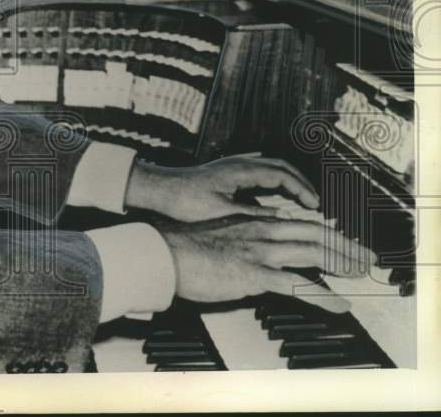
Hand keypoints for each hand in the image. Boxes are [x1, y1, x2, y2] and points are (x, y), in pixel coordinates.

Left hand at [125, 154, 319, 221]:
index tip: (314, 205)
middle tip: (315, 203)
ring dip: (288, 181)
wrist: (158, 190)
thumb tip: (282, 219)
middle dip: (301, 183)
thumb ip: (251, 215)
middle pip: (281, 167)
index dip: (301, 189)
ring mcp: (232, 165)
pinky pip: (259, 170)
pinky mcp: (226, 172)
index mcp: (241, 171)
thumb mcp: (221, 213)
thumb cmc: (185, 202)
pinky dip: (274, 180)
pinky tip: (276, 193)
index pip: (282, 175)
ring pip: (270, 167)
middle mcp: (239, 163)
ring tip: (302, 200)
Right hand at [158, 215, 376, 312]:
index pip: (298, 223)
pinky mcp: (254, 274)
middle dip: (344, 244)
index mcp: (252, 221)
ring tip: (360, 272)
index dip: (325, 232)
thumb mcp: (218, 233)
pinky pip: (297, 285)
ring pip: (312, 253)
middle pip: (314, 234)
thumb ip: (240, 234)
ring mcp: (259, 252)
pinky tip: (339, 305)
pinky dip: (323, 296)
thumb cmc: (183, 246)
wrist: (163, 253)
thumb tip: (253, 242)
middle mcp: (261, 231)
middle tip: (364, 255)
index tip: (342, 240)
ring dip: (341, 263)